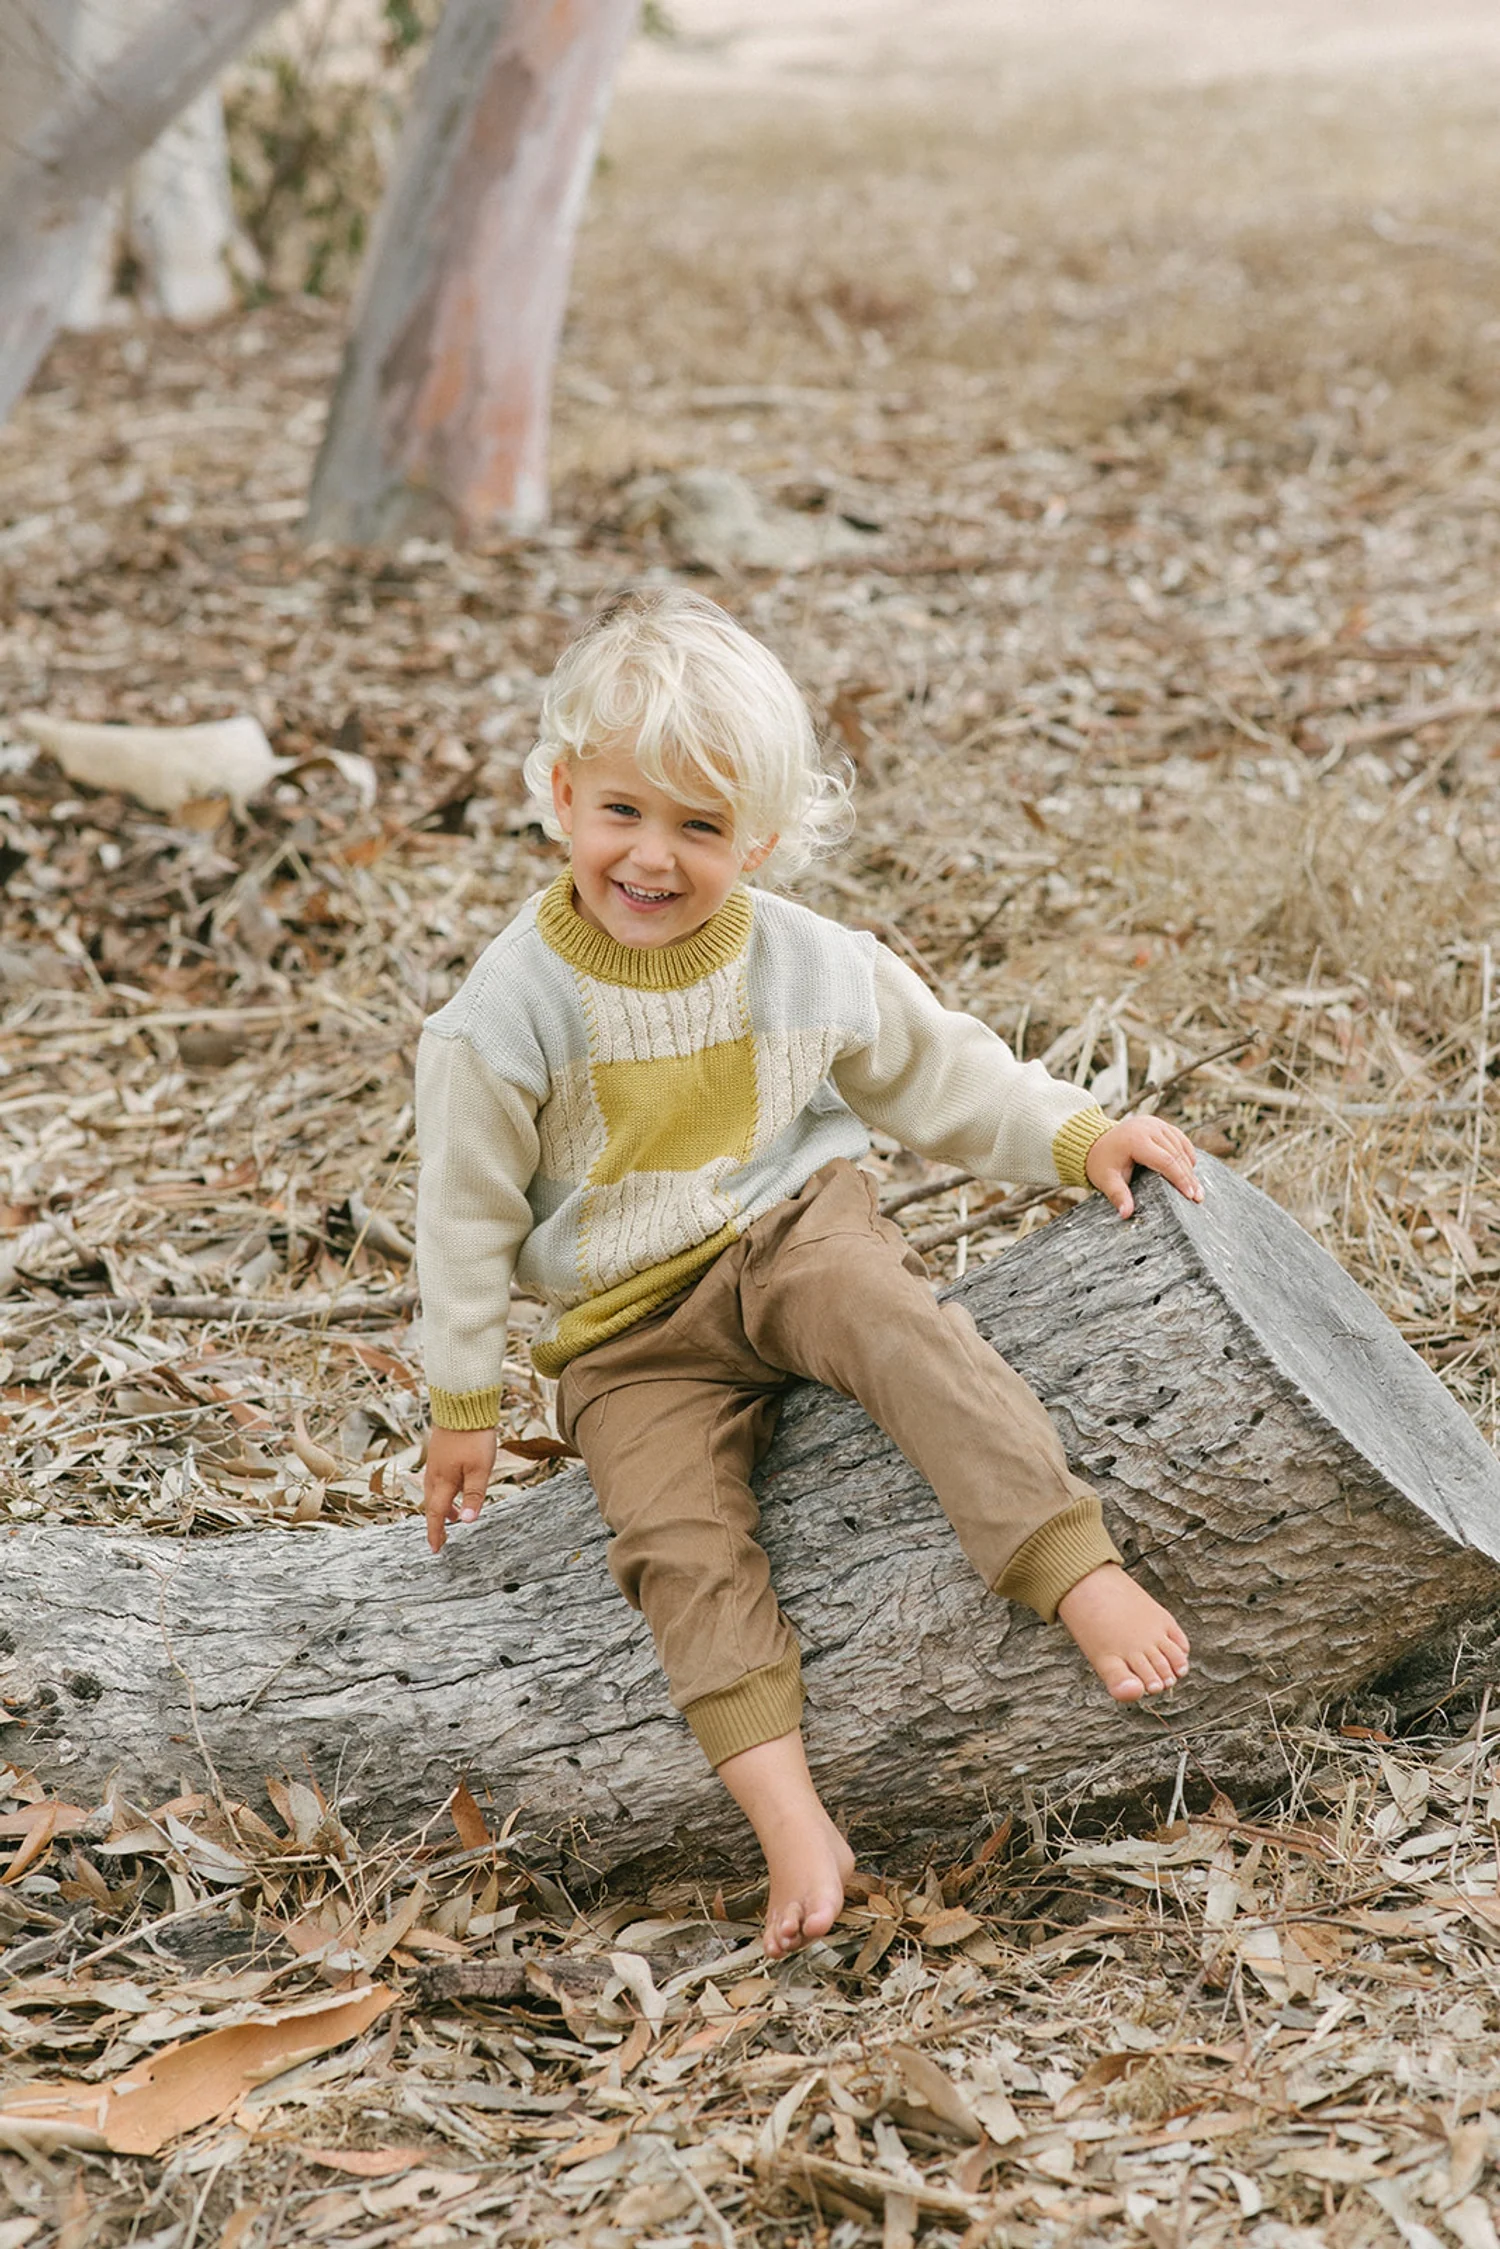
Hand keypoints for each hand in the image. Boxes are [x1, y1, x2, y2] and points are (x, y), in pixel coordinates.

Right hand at [424, 1426, 496, 1551]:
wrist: (462, 1405)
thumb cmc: (473, 1437)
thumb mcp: (479, 1470)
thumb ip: (474, 1496)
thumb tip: (466, 1521)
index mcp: (442, 1481)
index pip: (436, 1514)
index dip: (435, 1532)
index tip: (436, 1549)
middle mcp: (434, 1474)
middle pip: (432, 1505)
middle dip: (437, 1522)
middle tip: (444, 1537)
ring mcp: (435, 1463)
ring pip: (434, 1492)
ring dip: (442, 1507)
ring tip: (454, 1515)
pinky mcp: (439, 1453)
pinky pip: (438, 1480)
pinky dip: (443, 1492)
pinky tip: (455, 1488)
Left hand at [1084, 1115, 1202, 1218]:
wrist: (1096, 1141)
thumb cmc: (1102, 1162)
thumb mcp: (1105, 1180)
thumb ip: (1118, 1195)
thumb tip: (1126, 1215)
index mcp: (1136, 1139)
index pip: (1166, 1161)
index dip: (1180, 1179)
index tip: (1190, 1196)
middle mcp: (1148, 1127)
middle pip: (1176, 1155)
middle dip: (1189, 1178)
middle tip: (1198, 1198)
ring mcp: (1155, 1123)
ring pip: (1181, 1147)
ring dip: (1190, 1168)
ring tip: (1197, 1189)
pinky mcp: (1159, 1124)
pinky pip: (1180, 1139)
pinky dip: (1187, 1154)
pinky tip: (1191, 1171)